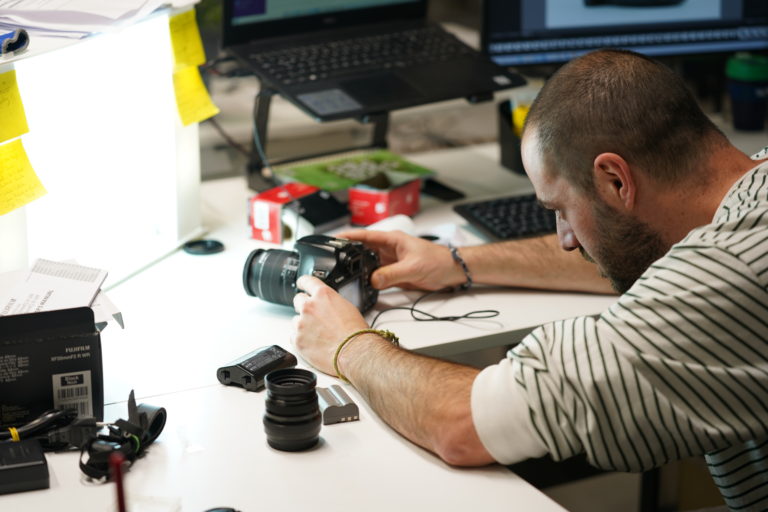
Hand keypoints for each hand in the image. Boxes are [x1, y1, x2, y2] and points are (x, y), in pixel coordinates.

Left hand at [291, 275, 368, 375]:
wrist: (353, 352)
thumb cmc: (355, 333)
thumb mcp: (347, 308)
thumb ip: (331, 303)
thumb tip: (327, 305)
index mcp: (323, 295)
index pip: (307, 281)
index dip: (303, 282)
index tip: (301, 284)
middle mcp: (309, 306)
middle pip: (298, 300)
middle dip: (304, 306)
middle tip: (314, 316)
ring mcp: (301, 323)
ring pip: (296, 320)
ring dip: (304, 325)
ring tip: (319, 335)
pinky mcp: (297, 339)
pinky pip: (294, 336)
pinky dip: (302, 339)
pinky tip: (315, 343)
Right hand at [336, 229, 462, 289]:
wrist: (451, 271)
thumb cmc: (438, 261)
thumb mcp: (413, 267)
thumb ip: (391, 274)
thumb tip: (373, 280)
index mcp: (392, 240)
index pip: (364, 236)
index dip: (348, 237)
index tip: (333, 239)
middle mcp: (389, 250)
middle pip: (363, 251)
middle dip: (349, 255)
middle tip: (333, 262)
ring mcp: (390, 262)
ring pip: (368, 266)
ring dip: (359, 271)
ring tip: (345, 276)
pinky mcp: (394, 275)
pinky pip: (377, 278)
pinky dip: (369, 282)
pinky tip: (362, 287)